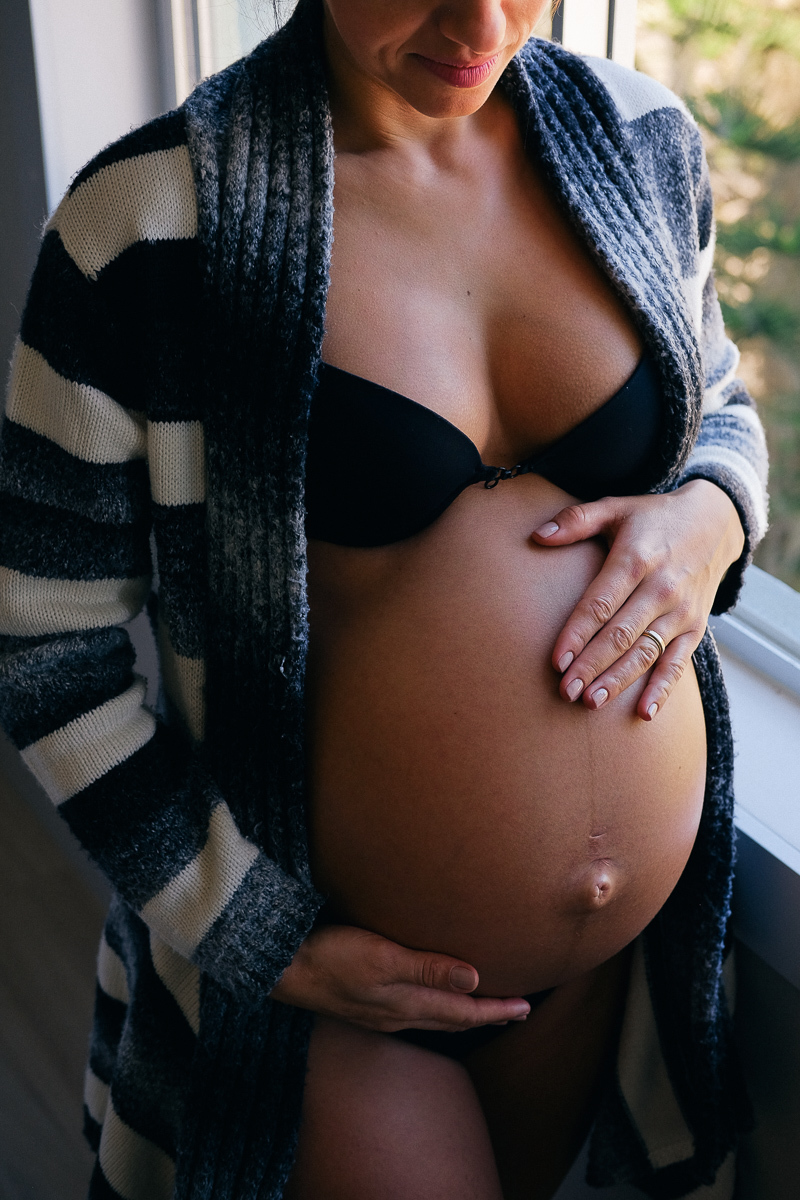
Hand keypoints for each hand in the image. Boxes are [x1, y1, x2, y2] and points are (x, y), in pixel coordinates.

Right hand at [269, 924, 530, 1031]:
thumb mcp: (382, 957)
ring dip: (462, 1012)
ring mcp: (380, 1012)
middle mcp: (399, 1013)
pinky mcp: (365, 1003)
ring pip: (434, 1017)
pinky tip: (428, 997)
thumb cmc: (331, 956)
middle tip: (515, 1010)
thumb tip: (476, 978)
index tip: (526, 1007)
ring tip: (481, 1005)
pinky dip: (435, 1007)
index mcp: (408, 1004)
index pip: (464, 1010)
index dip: (497, 1009)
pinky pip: (414, 1011)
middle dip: (486, 1014)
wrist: (282, 968)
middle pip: (454, 1018)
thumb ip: (428, 968)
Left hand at [530, 480, 744, 720]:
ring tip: (591, 702)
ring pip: (646, 652)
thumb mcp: (616, 508)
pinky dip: (663, 689)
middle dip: (591, 666)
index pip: (600, 604)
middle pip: (621, 635)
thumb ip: (576, 520)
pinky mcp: (696, 627)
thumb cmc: (653, 518)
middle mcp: (661, 588)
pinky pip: (678, 663)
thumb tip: (538, 535)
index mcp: (635, 560)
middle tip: (565, 691)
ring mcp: (681, 611)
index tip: (556, 660)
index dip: (577, 633)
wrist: (716, 522)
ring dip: (619, 680)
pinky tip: (643, 713)